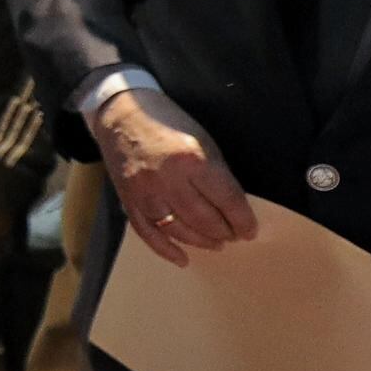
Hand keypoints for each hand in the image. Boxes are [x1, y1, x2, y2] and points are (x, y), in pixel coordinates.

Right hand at [93, 88, 256, 267]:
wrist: (120, 112)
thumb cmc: (167, 121)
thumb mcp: (202, 139)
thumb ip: (215, 173)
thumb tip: (231, 206)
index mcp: (192, 159)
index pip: (226, 199)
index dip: (243, 219)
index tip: (250, 230)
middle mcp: (167, 179)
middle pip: (203, 218)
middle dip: (224, 232)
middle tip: (234, 236)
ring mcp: (145, 192)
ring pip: (177, 229)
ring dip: (201, 241)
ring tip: (216, 243)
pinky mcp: (128, 199)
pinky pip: (148, 232)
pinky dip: (165, 249)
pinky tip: (182, 258)